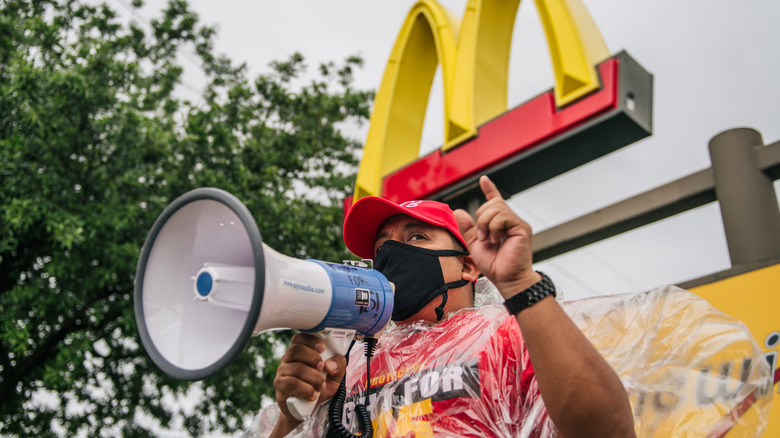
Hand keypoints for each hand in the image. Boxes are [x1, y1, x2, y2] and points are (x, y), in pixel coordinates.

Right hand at [273, 333, 346, 422]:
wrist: (307, 410)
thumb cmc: (320, 388)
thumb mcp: (335, 376)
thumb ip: (339, 365)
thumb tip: (330, 364)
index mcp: (300, 352)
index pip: (299, 339)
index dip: (310, 341)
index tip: (322, 348)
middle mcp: (288, 360)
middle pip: (295, 350)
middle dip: (312, 358)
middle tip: (322, 368)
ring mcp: (282, 373)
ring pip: (296, 368)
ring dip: (313, 377)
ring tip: (321, 386)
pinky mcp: (280, 387)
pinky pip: (291, 383)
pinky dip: (306, 389)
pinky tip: (314, 394)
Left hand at [454, 175, 540, 297]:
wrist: (506, 279)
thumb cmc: (494, 265)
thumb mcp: (474, 244)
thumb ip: (467, 228)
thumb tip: (458, 211)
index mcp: (499, 224)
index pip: (495, 201)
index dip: (489, 189)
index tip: (483, 179)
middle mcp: (510, 220)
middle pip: (491, 204)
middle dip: (480, 219)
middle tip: (483, 237)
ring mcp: (517, 223)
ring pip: (495, 208)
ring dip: (485, 224)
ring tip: (489, 239)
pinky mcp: (522, 227)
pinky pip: (503, 216)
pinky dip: (494, 227)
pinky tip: (496, 239)